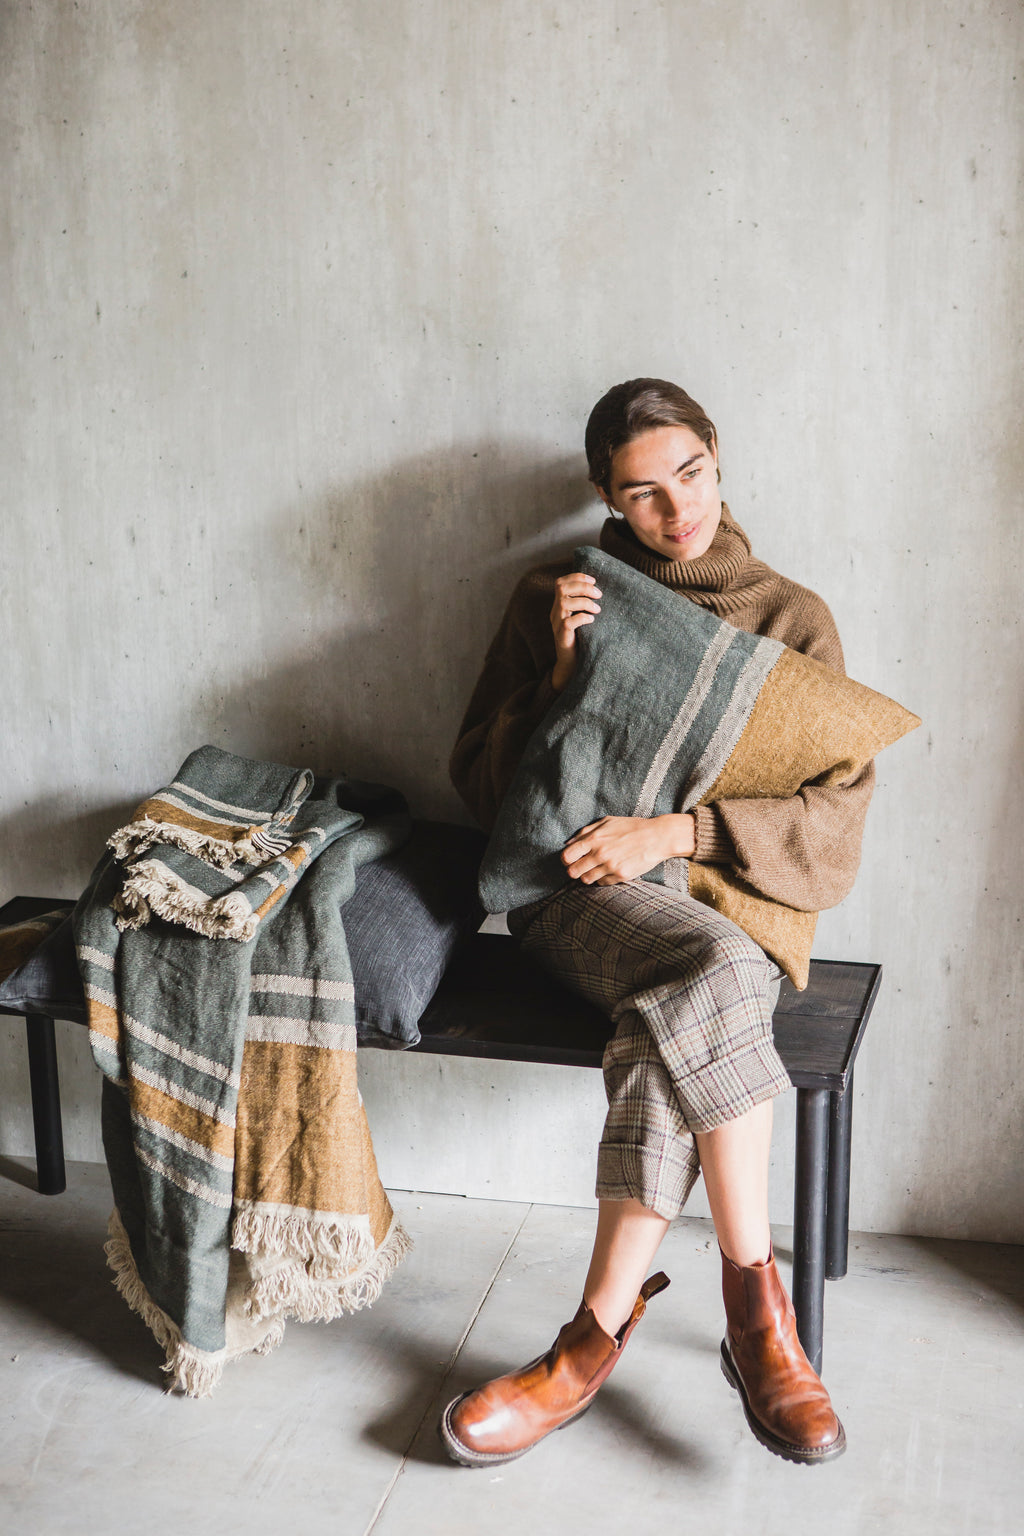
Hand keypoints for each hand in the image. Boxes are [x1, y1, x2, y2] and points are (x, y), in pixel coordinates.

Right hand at [550, 572, 601, 690]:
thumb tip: (602, 591)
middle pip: (561, 588)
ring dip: (585, 602)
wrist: (572, 664)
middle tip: (599, 594)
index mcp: (559, 606)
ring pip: (564, 603)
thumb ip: (585, 605)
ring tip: (598, 610)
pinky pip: (569, 622)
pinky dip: (583, 618)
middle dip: (582, 586)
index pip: (560, 583)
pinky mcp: (561, 637)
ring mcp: (556, 624)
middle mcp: (555, 613)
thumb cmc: (581, 639)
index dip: (576, 577)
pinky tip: (592, 621)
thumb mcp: (581, 618)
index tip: (594, 580)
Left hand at [561, 814, 696, 885]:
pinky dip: (602, 879)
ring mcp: (610, 866)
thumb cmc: (631, 827)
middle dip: (575, 870)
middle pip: (573, 872)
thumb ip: (585, 832)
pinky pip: (602, 883)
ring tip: (596, 869)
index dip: (566, 860)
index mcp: (594, 839)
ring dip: (588, 876)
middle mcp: (600, 854)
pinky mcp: (621, 876)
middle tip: (581, 867)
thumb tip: (569, 843)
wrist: (657, 837)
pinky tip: (609, 871)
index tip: (571, 859)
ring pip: (586, 880)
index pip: (567, 856)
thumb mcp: (607, 822)